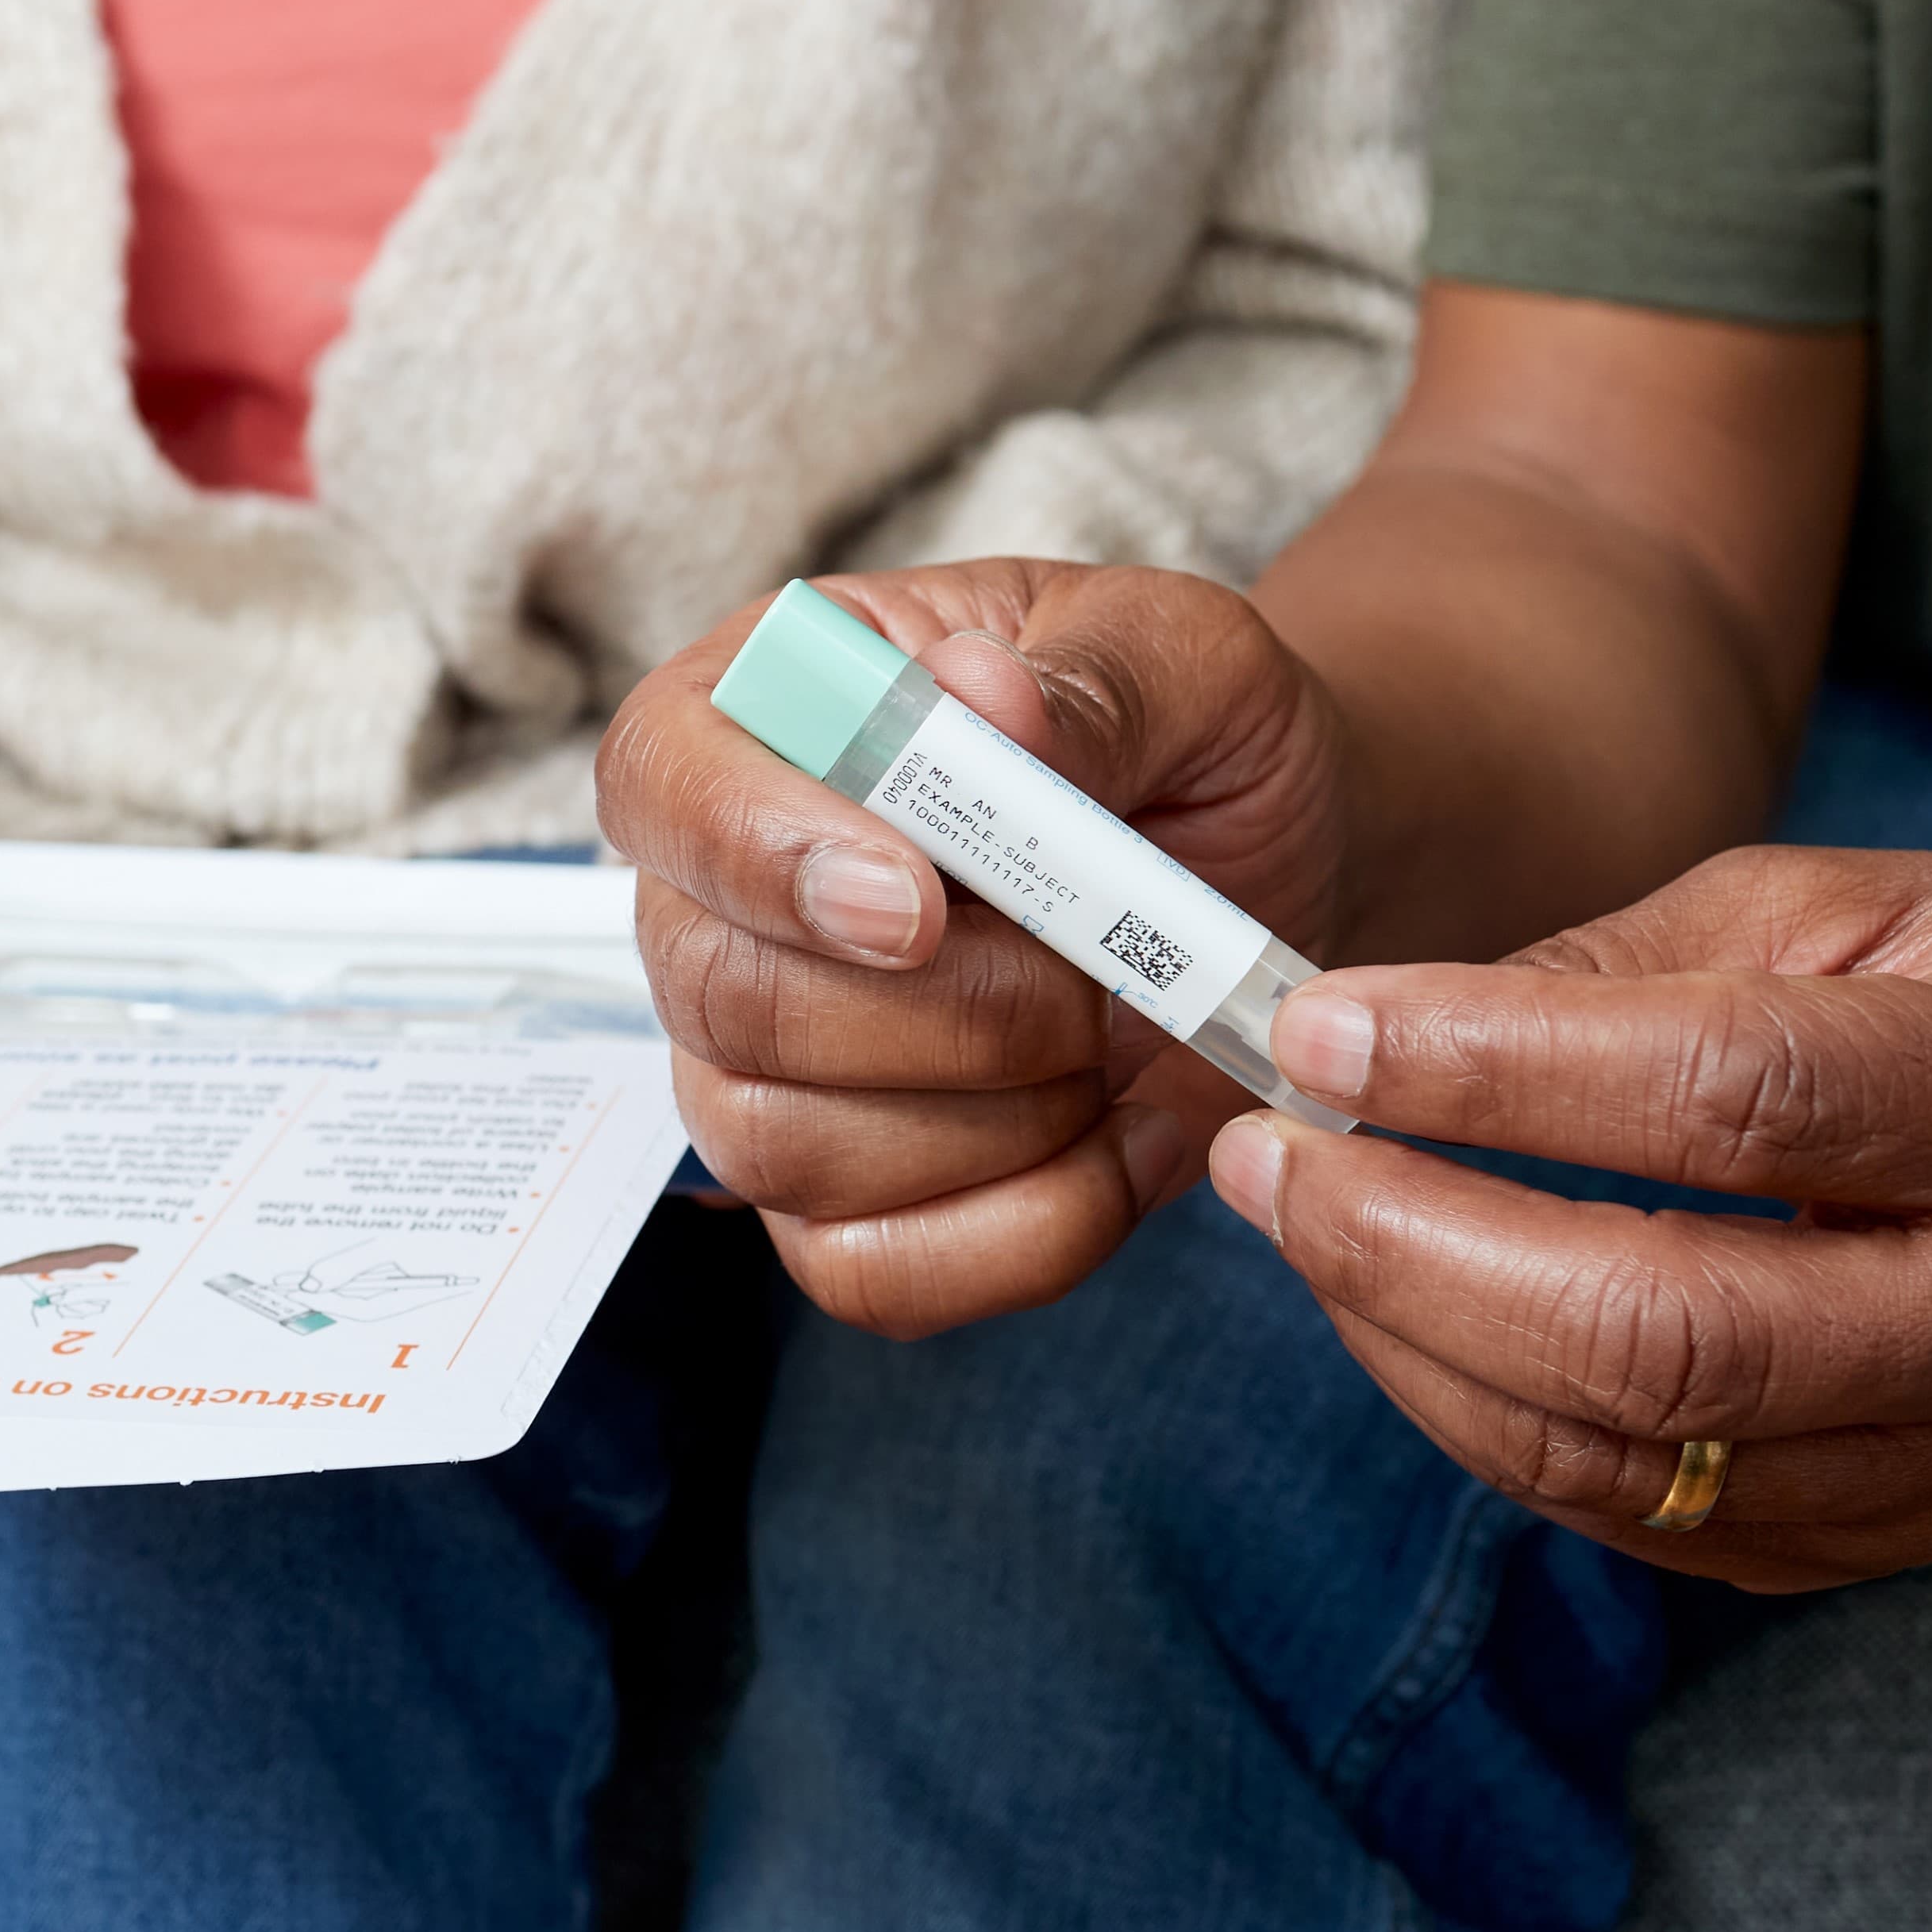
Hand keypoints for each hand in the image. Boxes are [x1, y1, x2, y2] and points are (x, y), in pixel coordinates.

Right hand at [599, 559, 1350, 1336]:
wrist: (1271, 874)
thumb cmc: (1194, 744)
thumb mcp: (1190, 660)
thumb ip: (1093, 681)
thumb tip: (983, 703)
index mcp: (767, 715)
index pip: (660, 779)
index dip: (761, 851)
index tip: (919, 901)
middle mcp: (724, 898)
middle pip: (717, 991)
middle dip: (945, 1012)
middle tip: (1096, 975)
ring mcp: (759, 1065)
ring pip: (780, 1146)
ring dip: (996, 1117)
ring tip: (1115, 1038)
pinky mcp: (836, 1202)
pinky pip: (868, 1271)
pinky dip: (1025, 1230)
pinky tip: (1120, 1141)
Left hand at [1211, 844, 1931, 1592]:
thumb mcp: (1848, 915)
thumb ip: (1631, 967)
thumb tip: (1404, 1030)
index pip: (1728, 1094)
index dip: (1493, 1068)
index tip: (1321, 1033)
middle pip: (1664, 1330)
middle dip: (1411, 1246)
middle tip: (1269, 1155)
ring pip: (1634, 1457)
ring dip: (1413, 1344)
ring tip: (1302, 1224)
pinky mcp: (1884, 1531)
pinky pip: (1647, 1520)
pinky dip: (1483, 1422)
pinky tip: (1403, 1319)